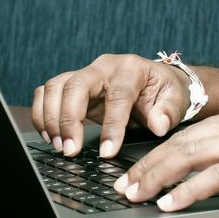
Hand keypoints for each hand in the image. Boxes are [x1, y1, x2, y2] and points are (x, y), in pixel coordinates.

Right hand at [31, 54, 190, 157]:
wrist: (157, 83)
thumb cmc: (165, 91)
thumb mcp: (176, 100)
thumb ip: (167, 112)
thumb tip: (158, 125)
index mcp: (131, 69)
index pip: (117, 95)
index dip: (111, 125)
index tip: (107, 151)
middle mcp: (104, 67)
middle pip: (76, 85)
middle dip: (68, 120)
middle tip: (70, 150)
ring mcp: (86, 74)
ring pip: (55, 87)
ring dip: (51, 117)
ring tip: (59, 146)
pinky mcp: (73, 85)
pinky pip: (47, 92)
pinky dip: (43, 113)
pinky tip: (50, 136)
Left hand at [114, 103, 218, 211]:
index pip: (192, 132)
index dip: (161, 152)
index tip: (139, 169)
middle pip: (182, 142)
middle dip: (148, 165)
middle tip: (123, 186)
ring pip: (190, 155)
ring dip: (156, 177)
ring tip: (134, 196)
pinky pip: (216, 176)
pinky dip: (187, 191)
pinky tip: (171, 204)